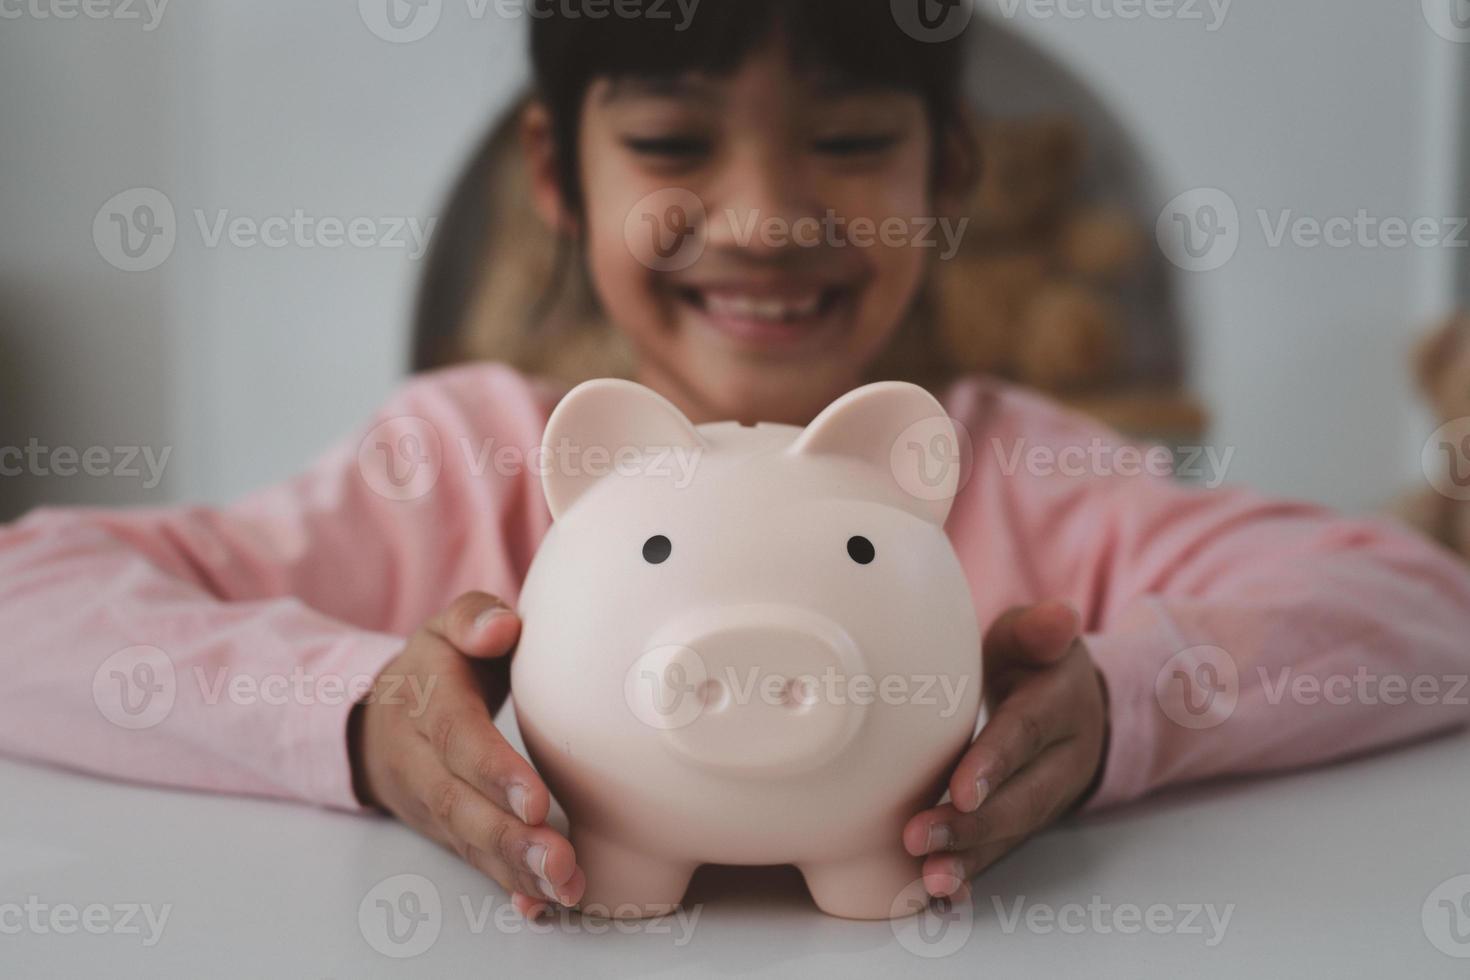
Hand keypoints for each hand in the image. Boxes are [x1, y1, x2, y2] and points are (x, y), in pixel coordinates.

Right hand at [351, 591, 583, 918]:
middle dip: (508, 837)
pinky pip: (472, 860)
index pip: (456, 737)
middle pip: (458, 803)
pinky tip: (541, 905)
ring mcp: (428, 800)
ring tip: (563, 885)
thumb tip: (500, 628)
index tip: (536, 799)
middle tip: (558, 860)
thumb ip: (472, 618)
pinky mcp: (445, 828)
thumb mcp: (446, 627)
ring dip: (514, 868)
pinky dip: (506, 886)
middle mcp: (419, 757)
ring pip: (467, 840)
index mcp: (426, 699)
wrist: (380, 713)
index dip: (492, 770)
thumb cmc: (439, 664)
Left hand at [902, 600, 1108, 897]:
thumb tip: (1060, 616)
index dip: (995, 762)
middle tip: (922, 838)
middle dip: (974, 824)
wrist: (1074, 702)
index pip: (1025, 734)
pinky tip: (941, 893)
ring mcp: (1047, 795)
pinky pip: (1004, 851)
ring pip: (1013, 833)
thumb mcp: (1034, 635)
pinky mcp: (1028, 820)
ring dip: (971, 858)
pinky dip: (974, 872)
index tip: (960, 790)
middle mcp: (1061, 758)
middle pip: (1021, 797)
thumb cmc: (1032, 662)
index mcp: (1060, 704)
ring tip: (931, 878)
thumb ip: (1038, 629)